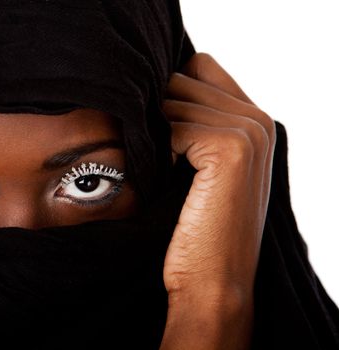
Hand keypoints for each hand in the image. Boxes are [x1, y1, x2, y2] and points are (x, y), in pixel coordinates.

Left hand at [159, 53, 275, 348]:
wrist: (214, 281)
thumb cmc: (199, 228)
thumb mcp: (201, 169)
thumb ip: (193, 123)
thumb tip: (154, 87)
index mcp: (254, 121)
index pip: (199, 67)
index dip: (170, 93)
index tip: (159, 131)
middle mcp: (258, 119)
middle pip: (181, 79)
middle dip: (159, 114)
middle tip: (161, 159)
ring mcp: (248, 130)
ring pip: (172, 101)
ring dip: (156, 134)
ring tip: (166, 172)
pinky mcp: (230, 146)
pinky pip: (171, 126)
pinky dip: (158, 151)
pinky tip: (167, 178)